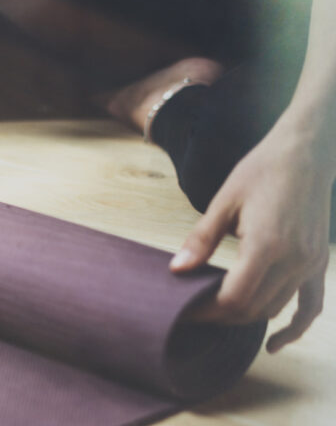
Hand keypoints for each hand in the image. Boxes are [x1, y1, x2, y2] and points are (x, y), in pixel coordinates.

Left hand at [171, 126, 333, 352]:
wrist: (306, 154)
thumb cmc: (261, 171)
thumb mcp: (223, 201)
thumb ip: (201, 240)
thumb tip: (176, 270)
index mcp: (267, 246)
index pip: (234, 299)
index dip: (205, 312)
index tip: (182, 310)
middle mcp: (294, 260)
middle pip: (253, 309)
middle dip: (218, 316)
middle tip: (190, 311)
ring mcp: (311, 263)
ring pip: (276, 309)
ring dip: (245, 316)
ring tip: (214, 312)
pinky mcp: (318, 262)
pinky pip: (310, 305)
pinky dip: (293, 327)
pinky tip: (274, 342)